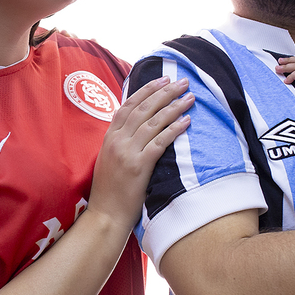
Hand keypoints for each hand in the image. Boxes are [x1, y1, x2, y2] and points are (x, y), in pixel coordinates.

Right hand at [87, 76, 192, 227]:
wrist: (105, 215)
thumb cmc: (110, 191)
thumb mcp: (109, 160)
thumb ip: (120, 143)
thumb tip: (137, 129)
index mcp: (109, 138)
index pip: (128, 105)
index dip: (146, 90)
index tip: (162, 79)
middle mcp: (116, 141)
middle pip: (143, 108)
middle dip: (164, 92)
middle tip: (182, 81)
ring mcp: (127, 152)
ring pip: (153, 122)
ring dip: (173, 107)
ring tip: (190, 97)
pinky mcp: (138, 166)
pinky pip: (160, 142)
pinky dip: (174, 129)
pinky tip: (186, 121)